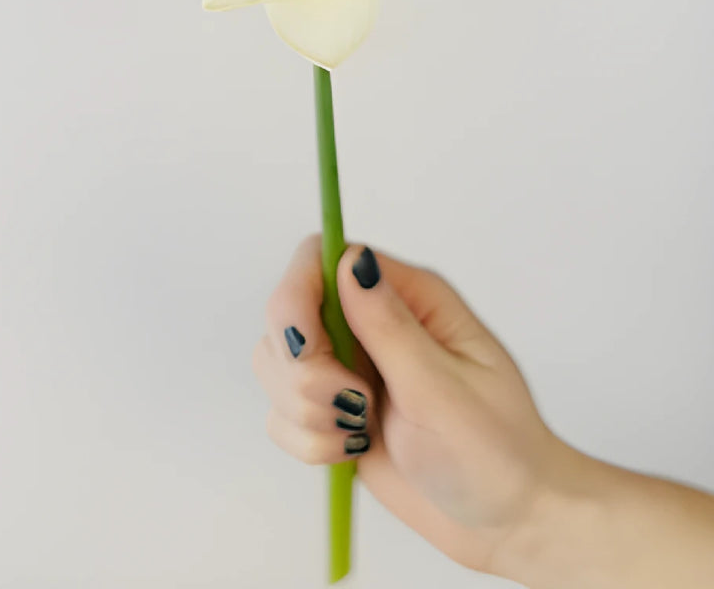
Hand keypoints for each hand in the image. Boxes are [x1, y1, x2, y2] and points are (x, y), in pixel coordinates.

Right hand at [251, 235, 562, 573]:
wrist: (500, 517)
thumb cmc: (494, 449)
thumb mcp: (443, 388)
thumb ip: (390, 326)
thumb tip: (351, 262)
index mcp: (409, 297)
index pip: (322, 258)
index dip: (297, 294)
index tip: (307, 348)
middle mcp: (370, 322)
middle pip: (286, 313)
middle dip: (305, 370)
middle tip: (355, 405)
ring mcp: (346, 366)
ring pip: (276, 365)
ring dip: (306, 410)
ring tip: (360, 433)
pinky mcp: (329, 411)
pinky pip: (279, 414)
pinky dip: (307, 441)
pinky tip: (352, 450)